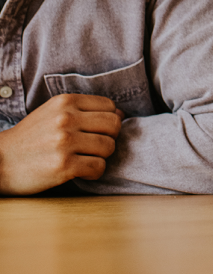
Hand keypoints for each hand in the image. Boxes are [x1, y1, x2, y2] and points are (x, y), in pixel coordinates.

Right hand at [0, 93, 122, 195]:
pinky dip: (95, 172)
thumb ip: (84, 110)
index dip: (109, 119)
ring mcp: (65, 142)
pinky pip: (98, 167)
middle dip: (110, 137)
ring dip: (102, 156)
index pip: (109, 106)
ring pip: (109, 147)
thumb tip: (120, 113)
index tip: (98, 130)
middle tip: (96, 146)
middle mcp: (66, 119)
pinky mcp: (63, 166)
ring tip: (87, 159)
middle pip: (113, 124)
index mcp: (66, 102)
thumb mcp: (53, 112)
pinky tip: (82, 172)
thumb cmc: (31, 137)